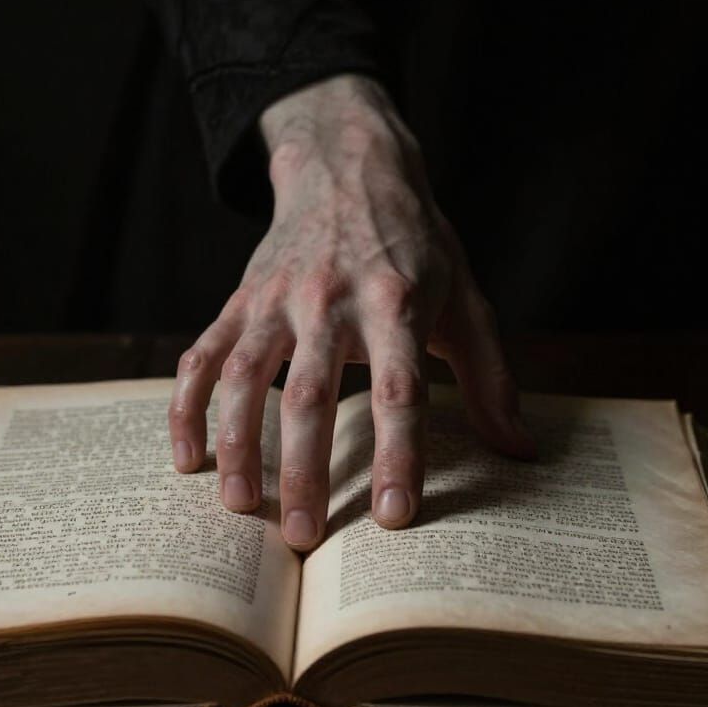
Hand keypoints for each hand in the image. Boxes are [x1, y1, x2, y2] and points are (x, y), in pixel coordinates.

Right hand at [168, 74, 533, 549]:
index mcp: (395, 303)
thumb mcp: (466, 298)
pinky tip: (189, 459)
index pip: (398, 390)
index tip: (393, 517)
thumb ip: (490, 376)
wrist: (349, 168)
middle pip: (309, 394)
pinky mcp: (239, 300)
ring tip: (240, 506)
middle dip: (302, 470)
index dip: (397, 455)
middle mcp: (328, 300)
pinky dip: (187, 407)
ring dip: (237, 444)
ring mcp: (275, 300)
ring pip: (244, 376)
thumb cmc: (416, 244)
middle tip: (303, 537)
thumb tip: (520, 450)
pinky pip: (202, 356)